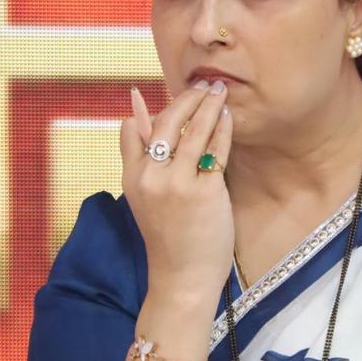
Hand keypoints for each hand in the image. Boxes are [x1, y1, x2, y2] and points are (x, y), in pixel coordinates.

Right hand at [123, 83, 234, 310]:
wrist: (182, 277)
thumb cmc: (168, 236)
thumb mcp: (143, 194)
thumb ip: (138, 151)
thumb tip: (134, 103)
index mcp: (132, 177)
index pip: (134, 129)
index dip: (156, 108)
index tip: (177, 94)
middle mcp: (151, 177)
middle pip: (168, 121)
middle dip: (189, 97)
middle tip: (206, 83)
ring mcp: (178, 184)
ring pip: (194, 131)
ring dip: (209, 105)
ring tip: (221, 91)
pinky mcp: (205, 192)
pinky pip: (216, 150)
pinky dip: (223, 129)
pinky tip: (229, 117)